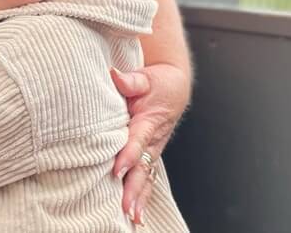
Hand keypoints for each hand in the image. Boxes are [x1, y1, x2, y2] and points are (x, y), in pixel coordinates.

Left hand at [111, 63, 189, 224]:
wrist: (175, 87)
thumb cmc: (157, 82)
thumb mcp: (145, 77)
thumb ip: (130, 80)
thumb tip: (115, 74)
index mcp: (148, 121)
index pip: (137, 140)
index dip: (128, 154)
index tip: (117, 169)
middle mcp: (152, 139)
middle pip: (142, 166)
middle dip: (135, 187)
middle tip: (126, 206)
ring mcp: (153, 148)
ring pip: (146, 176)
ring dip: (140, 196)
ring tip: (132, 216)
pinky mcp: (150, 153)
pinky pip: (146, 176)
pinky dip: (143, 194)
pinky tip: (136, 213)